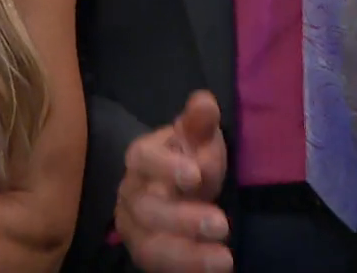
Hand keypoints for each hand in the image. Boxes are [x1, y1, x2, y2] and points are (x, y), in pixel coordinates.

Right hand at [115, 91, 231, 272]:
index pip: (143, 159)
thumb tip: (204, 101)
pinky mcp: (145, 253)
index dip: (165, 167)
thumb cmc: (188, 159)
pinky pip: (158, 266)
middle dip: (183, 219)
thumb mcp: (198, 139)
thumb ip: (200, 123)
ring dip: (187, 254)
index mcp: (142, 159)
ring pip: (149, 244)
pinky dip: (185, 269)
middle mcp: (132, 195)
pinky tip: (216, 268)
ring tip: (224, 259)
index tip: (196, 175)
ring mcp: (135, 228)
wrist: (178, 192)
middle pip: (146, 208)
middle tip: (221, 224)